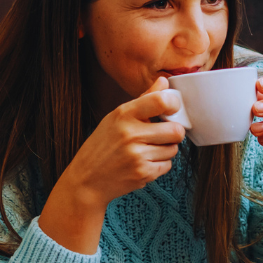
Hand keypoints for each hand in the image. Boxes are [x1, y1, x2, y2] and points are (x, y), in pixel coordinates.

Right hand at [39, 77, 184, 251]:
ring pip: (173, 149)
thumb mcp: (116, 118)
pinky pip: (167, 165)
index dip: (174, 104)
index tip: (172, 109)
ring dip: (166, 150)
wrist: (87, 180)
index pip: (161, 101)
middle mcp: (130, 133)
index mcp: (123, 114)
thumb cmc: (102, 146)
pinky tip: (143, 163)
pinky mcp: (143, 173)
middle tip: (162, 135)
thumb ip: (144, 100)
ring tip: (147, 150)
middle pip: (176, 130)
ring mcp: (137, 155)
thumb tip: (164, 81)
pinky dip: (160, 165)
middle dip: (173, 133)